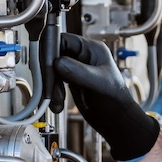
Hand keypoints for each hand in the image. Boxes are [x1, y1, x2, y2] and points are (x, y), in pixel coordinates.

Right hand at [56, 33, 159, 161]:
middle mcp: (83, 56)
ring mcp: (76, 68)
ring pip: (52, 70)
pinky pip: (54, 82)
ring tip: (57, 100)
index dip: (51, 50)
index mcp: (92, 49)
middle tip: (50, 87)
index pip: (64, 40)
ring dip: (50, 86)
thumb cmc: (116, 100)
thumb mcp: (98, 83)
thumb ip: (78, 71)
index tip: (45, 64)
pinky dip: (52, 93)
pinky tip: (57, 104)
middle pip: (54, 55)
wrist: (116, 121)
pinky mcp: (71, 81)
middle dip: (50, 73)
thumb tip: (57, 62)